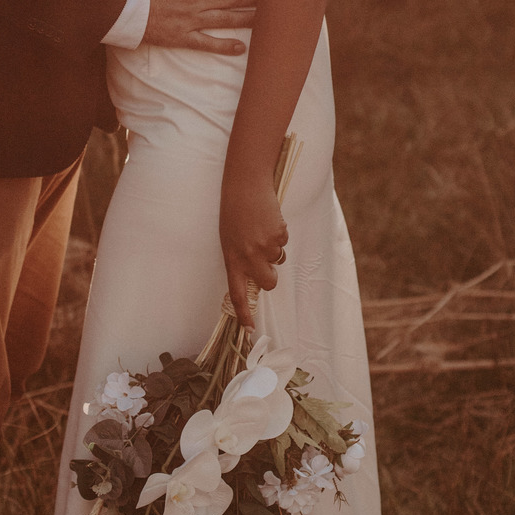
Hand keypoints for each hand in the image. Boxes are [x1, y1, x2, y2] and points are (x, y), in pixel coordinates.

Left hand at [220, 179, 288, 330]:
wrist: (245, 184)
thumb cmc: (234, 211)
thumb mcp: (230, 238)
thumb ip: (240, 258)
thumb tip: (256, 275)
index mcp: (232, 258)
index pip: (237, 293)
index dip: (244, 314)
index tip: (249, 329)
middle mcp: (248, 256)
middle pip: (268, 283)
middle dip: (270, 276)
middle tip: (265, 260)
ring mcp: (265, 247)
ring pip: (278, 259)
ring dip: (273, 248)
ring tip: (261, 228)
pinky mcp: (279, 235)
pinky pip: (284, 242)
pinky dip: (279, 233)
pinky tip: (269, 219)